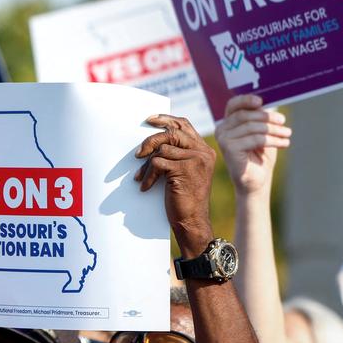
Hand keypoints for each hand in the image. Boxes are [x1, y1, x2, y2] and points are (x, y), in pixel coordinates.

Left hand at [136, 114, 215, 251]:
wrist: (192, 222)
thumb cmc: (185, 199)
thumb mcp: (185, 172)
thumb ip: (178, 154)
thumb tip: (154, 141)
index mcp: (204, 150)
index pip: (184, 125)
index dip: (166, 119)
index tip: (149, 120)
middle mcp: (203, 152)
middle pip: (172, 132)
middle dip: (150, 140)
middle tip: (138, 154)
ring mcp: (195, 160)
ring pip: (162, 148)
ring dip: (146, 164)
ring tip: (141, 177)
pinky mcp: (184, 170)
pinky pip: (158, 163)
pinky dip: (147, 175)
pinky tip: (145, 187)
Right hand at [215, 94, 288, 195]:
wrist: (256, 182)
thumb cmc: (259, 156)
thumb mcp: (261, 132)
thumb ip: (261, 118)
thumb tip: (269, 104)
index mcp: (227, 123)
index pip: (233, 105)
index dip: (246, 100)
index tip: (262, 101)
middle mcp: (221, 129)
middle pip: (246, 115)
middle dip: (268, 118)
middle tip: (283, 122)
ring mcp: (223, 139)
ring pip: (252, 127)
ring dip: (274, 130)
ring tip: (287, 134)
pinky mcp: (229, 149)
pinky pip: (254, 139)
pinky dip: (273, 140)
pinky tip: (284, 143)